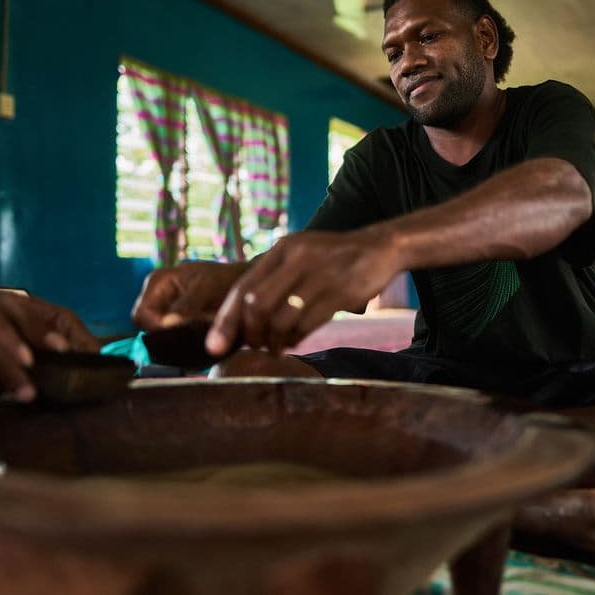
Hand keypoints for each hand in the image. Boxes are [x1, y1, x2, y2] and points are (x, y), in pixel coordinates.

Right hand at [131, 261, 247, 331]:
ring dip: (176, 340)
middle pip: (146, 328)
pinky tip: (198, 339)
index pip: (141, 315)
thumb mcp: (207, 287)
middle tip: (191, 337)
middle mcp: (156, 297)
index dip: (156, 329)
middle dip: (166, 336)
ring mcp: (165, 311)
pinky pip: (171, 339)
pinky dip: (182, 341)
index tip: (179, 335)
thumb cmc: (225, 279)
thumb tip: (166, 324)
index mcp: (157, 282)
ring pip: (158, 336)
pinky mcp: (176, 323)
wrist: (243, 286)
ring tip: (198, 336)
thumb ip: (187, 305)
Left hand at [206, 230, 400, 355]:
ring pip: (281, 318)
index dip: (225, 320)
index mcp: (282, 249)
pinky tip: (292, 343)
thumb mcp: (301, 255)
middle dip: (249, 334)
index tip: (214, 346)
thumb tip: (242, 316)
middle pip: (256, 305)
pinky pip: (307, 324)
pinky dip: (295, 339)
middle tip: (252, 347)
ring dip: (273, 341)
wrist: (380, 247)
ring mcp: (319, 275)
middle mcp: (297, 258)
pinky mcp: (340, 292)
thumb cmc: (334, 258)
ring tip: (274, 348)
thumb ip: (274, 277)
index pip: (242, 288)